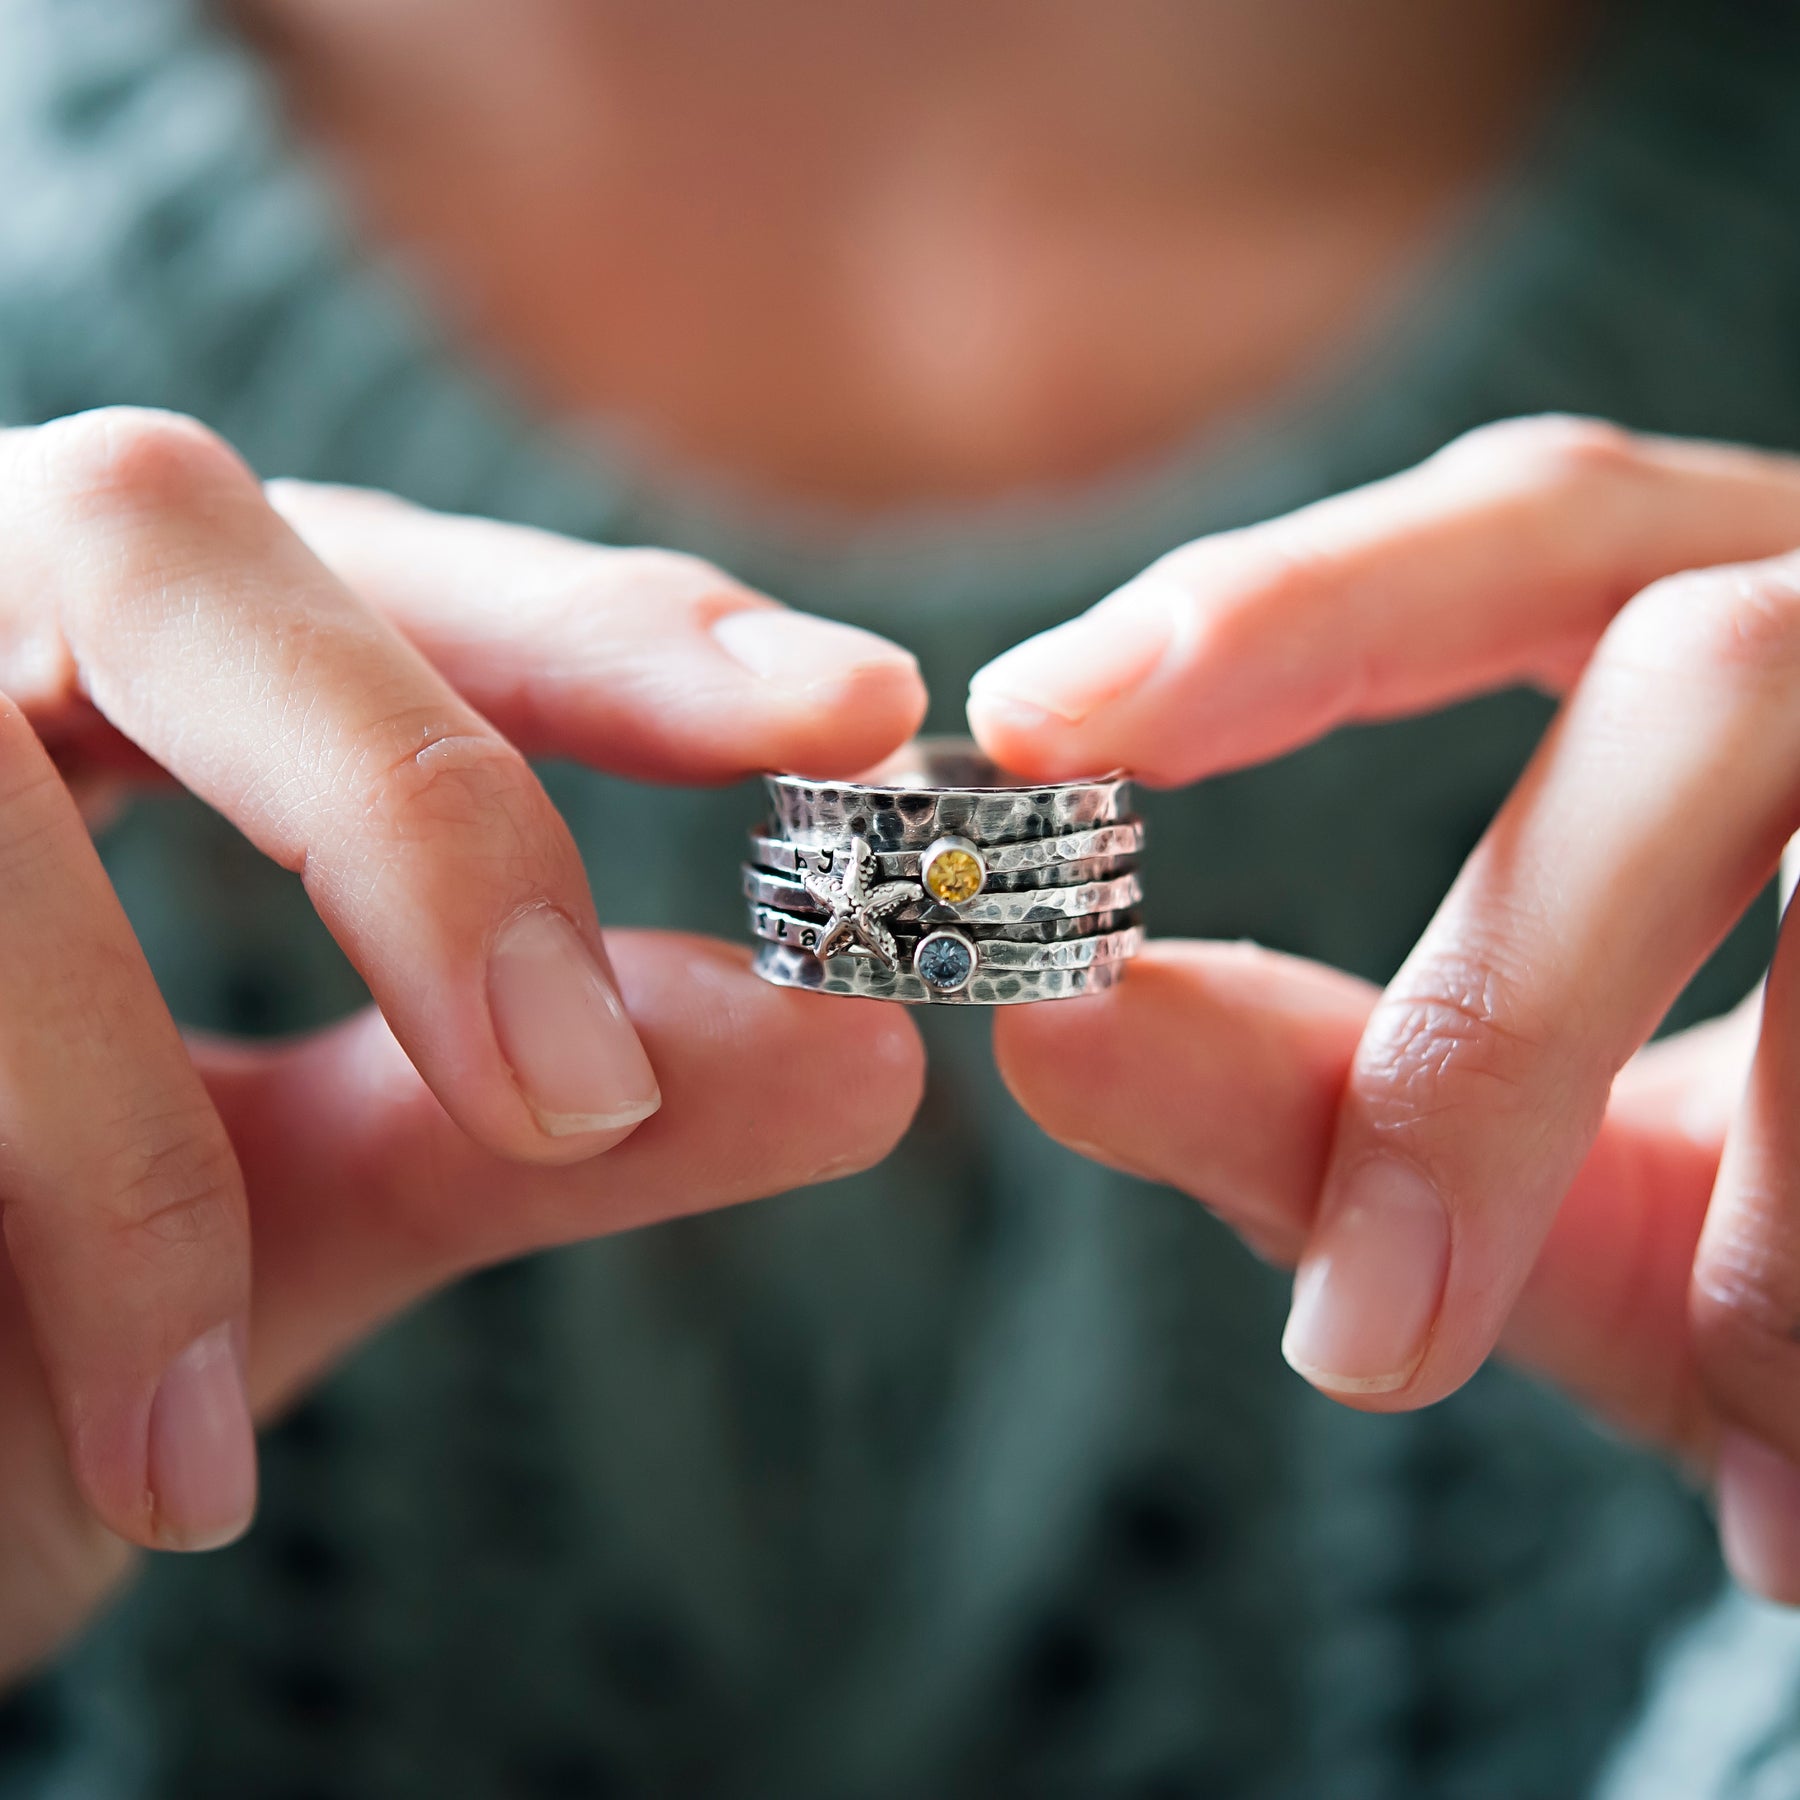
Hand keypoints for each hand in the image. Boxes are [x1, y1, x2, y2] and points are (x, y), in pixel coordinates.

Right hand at [0, 408, 926, 1677]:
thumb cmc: (5, 1335)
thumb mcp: (275, 1217)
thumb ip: (530, 1127)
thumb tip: (860, 1058)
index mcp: (113, 681)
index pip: (383, 578)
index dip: (610, 622)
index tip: (856, 705)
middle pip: (158, 532)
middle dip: (406, 801)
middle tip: (572, 1084)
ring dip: (127, 1135)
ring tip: (208, 1427)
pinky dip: (47, 1233)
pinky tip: (120, 1462)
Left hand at [967, 417, 1799, 1602]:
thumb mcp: (1563, 1159)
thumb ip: (1314, 1099)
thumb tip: (1051, 1038)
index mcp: (1755, 632)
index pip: (1528, 527)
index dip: (1289, 598)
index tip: (1042, 714)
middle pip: (1704, 685)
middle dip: (1506, 1030)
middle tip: (1362, 1341)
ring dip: (1789, 1260)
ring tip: (1771, 1494)